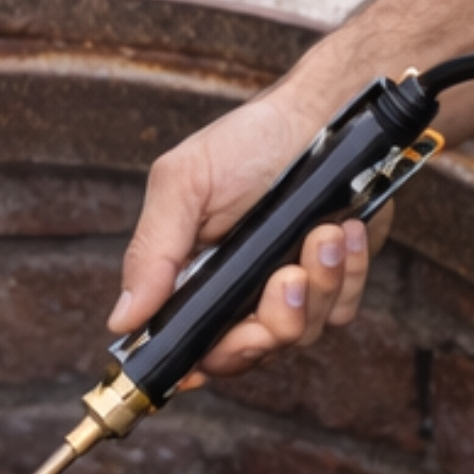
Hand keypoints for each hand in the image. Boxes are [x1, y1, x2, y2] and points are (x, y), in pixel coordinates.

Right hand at [105, 84, 389, 383]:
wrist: (324, 112)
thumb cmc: (249, 141)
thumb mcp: (185, 184)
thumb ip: (152, 252)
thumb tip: (121, 319)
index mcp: (195, 276)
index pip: (191, 346)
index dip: (203, 361)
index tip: (216, 351)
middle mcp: (240, 291)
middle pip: (249, 353)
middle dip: (271, 325)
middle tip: (286, 278)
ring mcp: (291, 289)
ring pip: (303, 333)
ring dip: (319, 285)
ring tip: (325, 233)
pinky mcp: (338, 279)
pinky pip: (345, 308)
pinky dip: (351, 272)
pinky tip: (347, 230)